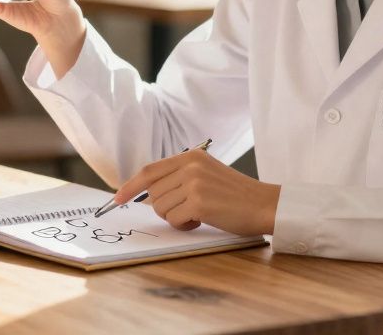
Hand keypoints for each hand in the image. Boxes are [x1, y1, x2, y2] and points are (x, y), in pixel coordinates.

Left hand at [112, 149, 280, 236]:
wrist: (264, 204)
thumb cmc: (235, 195)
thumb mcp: (206, 174)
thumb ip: (179, 177)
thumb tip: (147, 194)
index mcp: (190, 156)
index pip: (149, 170)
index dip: (130, 186)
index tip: (117, 199)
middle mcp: (190, 166)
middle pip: (153, 193)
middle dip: (165, 207)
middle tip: (189, 210)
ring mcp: (193, 183)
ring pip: (161, 208)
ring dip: (176, 217)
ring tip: (200, 213)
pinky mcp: (198, 202)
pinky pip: (173, 219)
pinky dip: (184, 225)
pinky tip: (202, 220)